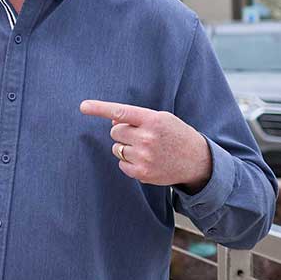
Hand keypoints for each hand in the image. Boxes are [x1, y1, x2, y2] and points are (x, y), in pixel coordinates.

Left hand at [79, 99, 212, 189]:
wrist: (197, 161)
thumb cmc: (176, 135)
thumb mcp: (162, 119)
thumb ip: (137, 118)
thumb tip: (112, 120)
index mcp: (153, 120)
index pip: (121, 112)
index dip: (100, 108)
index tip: (83, 106)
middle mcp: (147, 138)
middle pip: (115, 131)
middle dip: (122, 132)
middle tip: (140, 135)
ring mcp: (144, 157)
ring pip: (117, 148)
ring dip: (126, 147)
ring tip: (146, 149)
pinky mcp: (142, 173)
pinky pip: (121, 164)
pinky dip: (129, 162)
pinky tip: (146, 160)